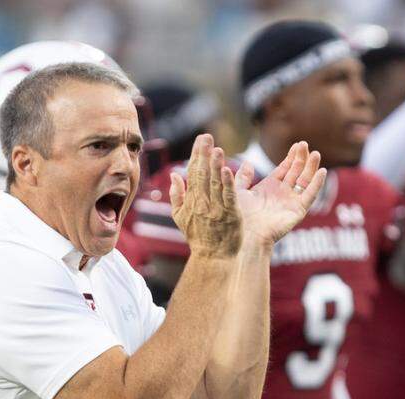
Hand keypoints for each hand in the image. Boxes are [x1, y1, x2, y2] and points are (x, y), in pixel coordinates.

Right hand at [169, 134, 241, 257]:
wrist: (214, 257)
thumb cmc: (199, 237)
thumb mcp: (180, 217)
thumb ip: (176, 195)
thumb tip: (174, 175)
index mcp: (191, 201)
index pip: (193, 173)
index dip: (197, 155)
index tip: (201, 139)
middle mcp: (202, 203)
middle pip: (202, 175)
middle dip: (204, 154)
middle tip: (206, 136)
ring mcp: (216, 209)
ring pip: (215, 183)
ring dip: (215, 165)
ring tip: (216, 149)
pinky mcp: (230, 215)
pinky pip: (228, 197)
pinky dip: (228, 183)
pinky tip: (228, 169)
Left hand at [237, 141, 326, 245]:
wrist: (246, 235)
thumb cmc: (239, 217)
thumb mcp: (238, 192)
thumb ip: (243, 177)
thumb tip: (247, 162)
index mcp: (269, 188)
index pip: (284, 169)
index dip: (291, 157)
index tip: (297, 144)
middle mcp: (282, 194)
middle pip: (296, 172)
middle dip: (301, 158)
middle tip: (304, 144)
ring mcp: (291, 202)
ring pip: (305, 181)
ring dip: (311, 167)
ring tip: (316, 153)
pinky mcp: (298, 211)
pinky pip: (310, 195)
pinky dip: (317, 184)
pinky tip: (322, 171)